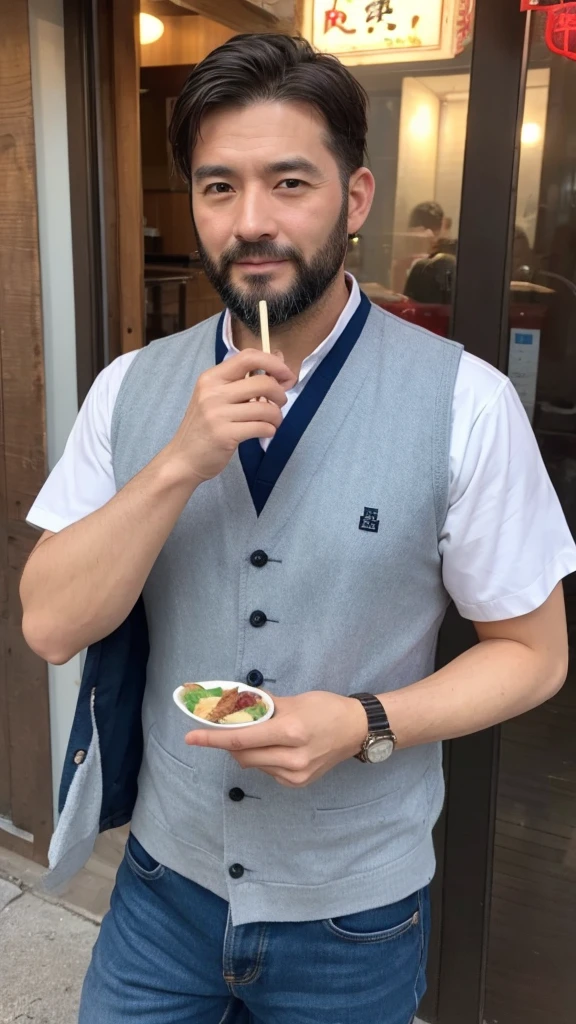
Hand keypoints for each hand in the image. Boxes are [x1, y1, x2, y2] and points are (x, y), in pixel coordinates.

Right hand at [166, 350, 295, 484]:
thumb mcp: (217, 396)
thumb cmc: (204, 426)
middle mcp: (212, 392)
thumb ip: (245, 379)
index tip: (285, 375)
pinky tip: (264, 432)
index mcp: (211, 377)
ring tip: (271, 422)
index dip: (273, 363)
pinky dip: (270, 430)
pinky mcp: (224, 435)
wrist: (183, 459)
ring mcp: (217, 414)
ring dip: (277, 417)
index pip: (248, 357)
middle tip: (278, 404)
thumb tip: (279, 358)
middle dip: (280, 394)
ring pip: (265, 408)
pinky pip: (261, 427)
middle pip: (262, 382)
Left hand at [185, 691, 367, 787]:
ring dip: (247, 750)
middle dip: (229, 742)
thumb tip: (232, 704)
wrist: (356, 730)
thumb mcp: (294, 700)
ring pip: (253, 764)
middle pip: (242, 755)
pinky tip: (277, 748)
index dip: (212, 738)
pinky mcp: (298, 783)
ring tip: (263, 735)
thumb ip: (262, 706)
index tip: (190, 737)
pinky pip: (267, 771)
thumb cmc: (326, 708)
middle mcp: (292, 757)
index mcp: (291, 732)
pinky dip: (263, 759)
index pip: (241, 738)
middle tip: (223, 729)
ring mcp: (296, 775)